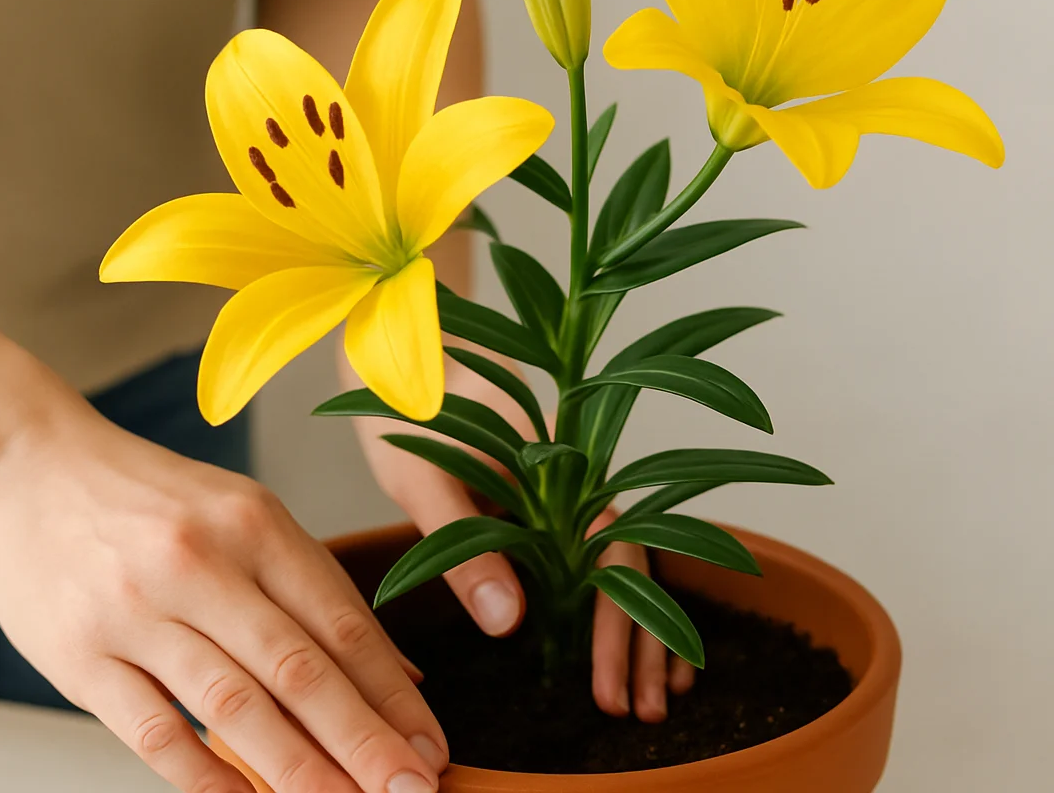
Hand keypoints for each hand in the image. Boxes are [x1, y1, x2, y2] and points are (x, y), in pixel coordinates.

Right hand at [0, 403, 447, 792]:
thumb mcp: (243, 515)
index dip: (392, 693)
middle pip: (297, 668)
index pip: (340, 621)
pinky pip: (153, 730)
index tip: (430, 746)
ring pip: (233, 705)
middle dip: (364, 741)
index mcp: (253, 522)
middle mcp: (200, 562)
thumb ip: (315, 591)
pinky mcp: (78, 655)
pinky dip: (205, 775)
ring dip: (298, 768)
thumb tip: (397, 674)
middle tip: (412, 790)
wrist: (24, 467)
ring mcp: (135, 609)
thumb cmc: (148, 499)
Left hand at [356, 358, 694, 721]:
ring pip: (620, 563)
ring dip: (640, 629)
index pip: (612, 553)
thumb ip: (463, 546)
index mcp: (558, 462)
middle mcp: (576, 474)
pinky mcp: (545, 498)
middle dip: (643, 640)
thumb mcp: (421, 478)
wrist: (398, 341)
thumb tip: (508, 624)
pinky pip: (592, 554)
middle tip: (644, 712)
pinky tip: (626, 649)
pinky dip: (617, 602)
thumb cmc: (402, 401)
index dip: (620, 624)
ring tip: (655, 700)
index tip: (611, 689)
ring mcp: (566, 486)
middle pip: (631, 564)